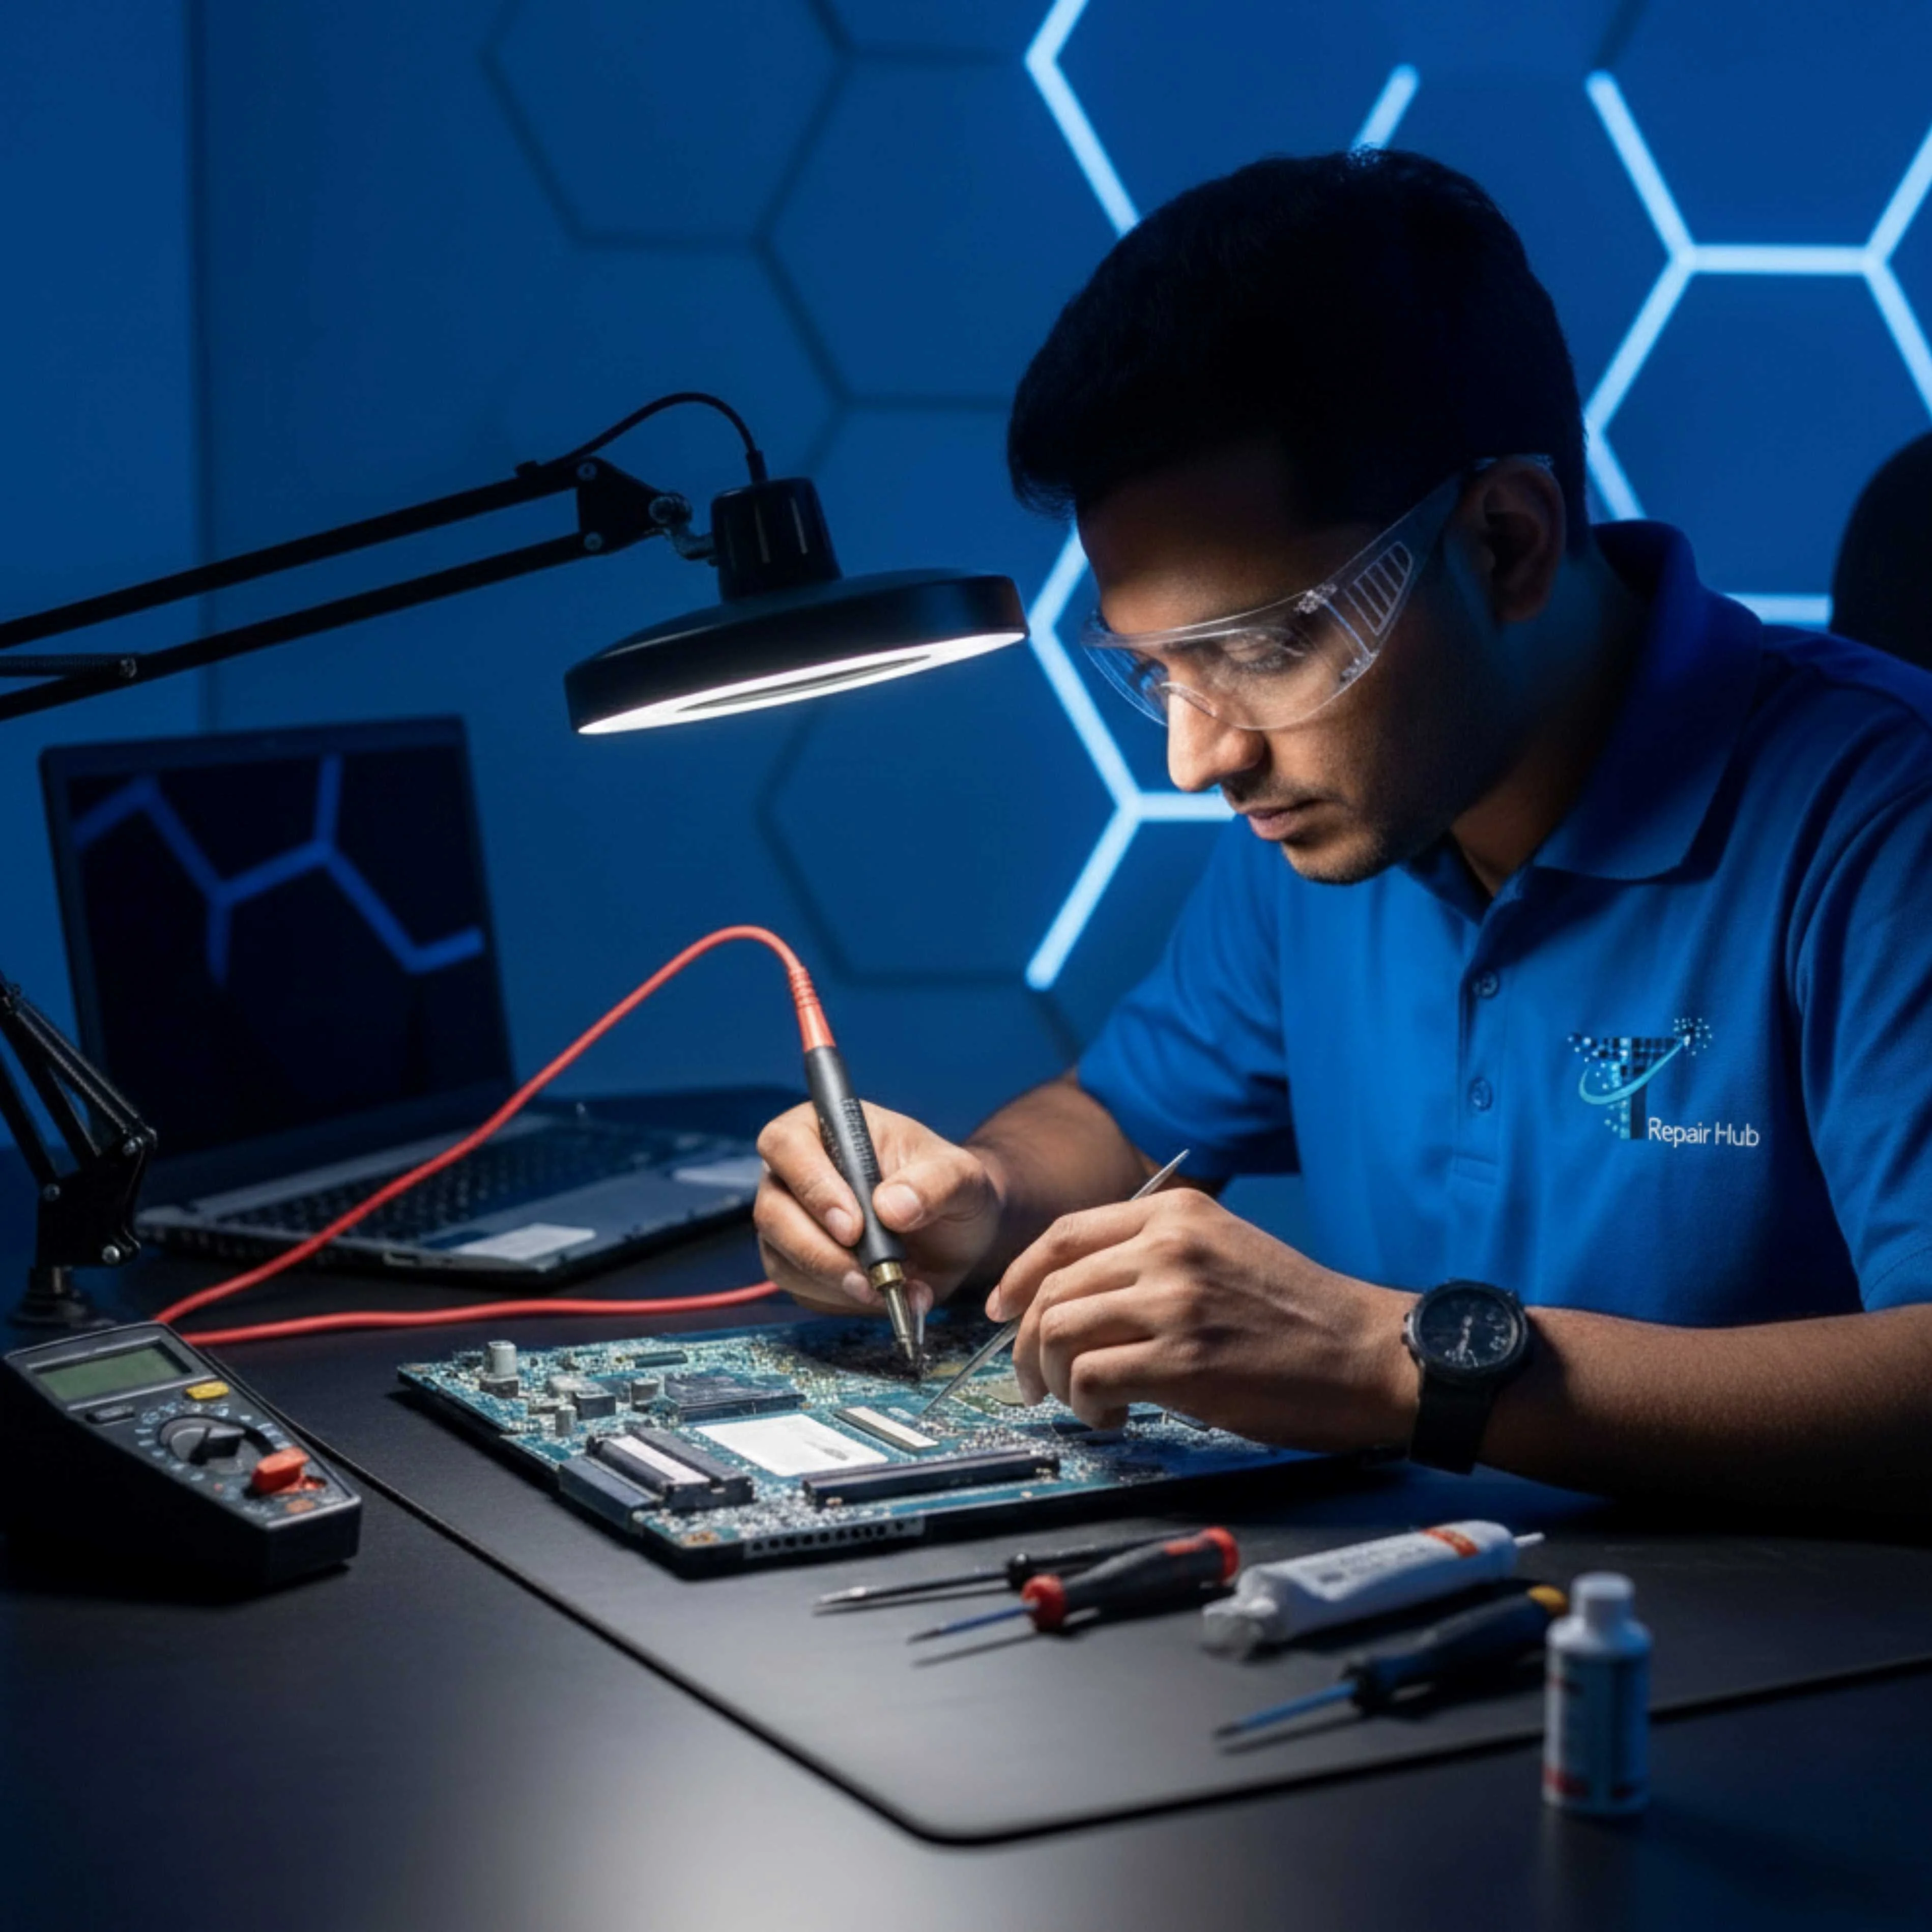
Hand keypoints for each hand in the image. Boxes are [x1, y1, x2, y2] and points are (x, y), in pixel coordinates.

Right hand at [754, 1100, 1004, 1316]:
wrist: (957, 1233)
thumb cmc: (949, 1188)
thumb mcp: (961, 1176)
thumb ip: (935, 1183)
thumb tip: (892, 1207)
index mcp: (825, 1129)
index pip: (786, 1144)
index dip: (812, 1186)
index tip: (853, 1225)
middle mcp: (795, 1174)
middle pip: (772, 1210)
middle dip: (819, 1249)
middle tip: (870, 1273)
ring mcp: (791, 1223)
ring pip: (781, 1257)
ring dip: (835, 1281)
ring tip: (890, 1287)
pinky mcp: (798, 1266)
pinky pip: (801, 1290)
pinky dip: (842, 1300)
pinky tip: (883, 1295)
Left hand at [987, 1189, 1417, 1450]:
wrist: (1367, 1352)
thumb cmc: (1297, 1314)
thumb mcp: (1223, 1250)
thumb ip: (1154, 1255)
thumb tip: (1075, 1295)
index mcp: (1176, 1214)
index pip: (1063, 1237)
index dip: (1019, 1278)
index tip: (1003, 1311)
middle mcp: (1169, 1247)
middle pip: (1051, 1288)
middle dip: (1027, 1341)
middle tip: (1033, 1379)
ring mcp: (1174, 1301)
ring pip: (1060, 1332)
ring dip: (1052, 1377)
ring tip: (1079, 1401)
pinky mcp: (1183, 1361)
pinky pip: (1092, 1379)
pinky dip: (1086, 1405)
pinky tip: (1111, 1416)